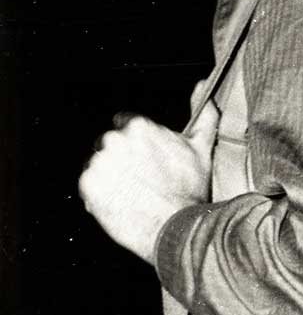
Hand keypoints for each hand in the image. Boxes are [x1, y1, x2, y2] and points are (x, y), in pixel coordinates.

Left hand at [79, 113, 209, 264]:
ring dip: (113, 178)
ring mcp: (99, 161)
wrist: (176, 230)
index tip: (148, 163)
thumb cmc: (190, 192)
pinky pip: (91, 186)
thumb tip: (203, 84)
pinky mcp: (88, 183)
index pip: (128, 128)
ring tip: (134, 196)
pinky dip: (102, 195)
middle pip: (112, 146)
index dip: (139, 148)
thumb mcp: (201, 151)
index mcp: (139, 127)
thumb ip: (200, 116)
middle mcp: (114, 139)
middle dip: (124, 161)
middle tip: (144, 183)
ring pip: (101, 166)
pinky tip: (122, 204)